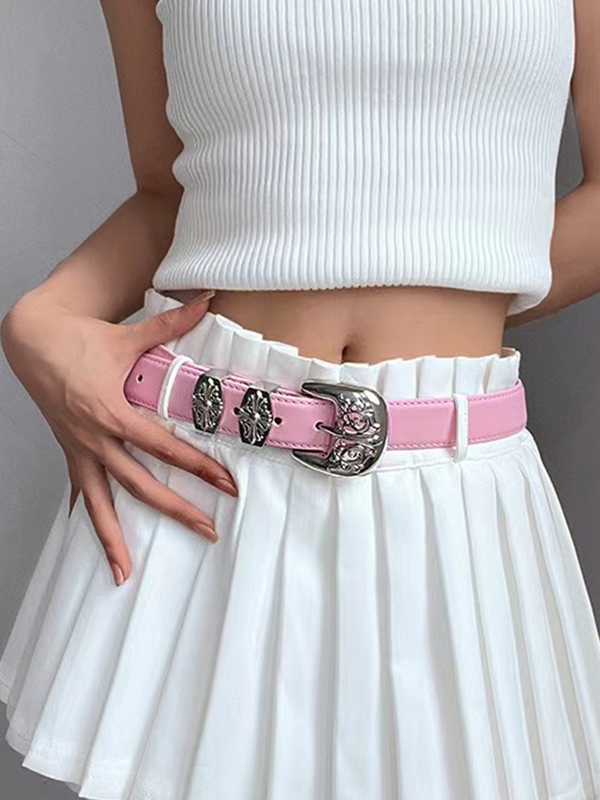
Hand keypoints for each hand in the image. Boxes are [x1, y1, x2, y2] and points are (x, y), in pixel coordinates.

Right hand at [0, 289, 237, 586]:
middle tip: (208, 532)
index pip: (164, 448)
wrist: (31, 339)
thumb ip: (173, 323)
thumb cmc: (80, 339)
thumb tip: (209, 299)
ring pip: (99, 503)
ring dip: (114, 538)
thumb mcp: (129, 334)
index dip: (197, 467)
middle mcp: (96, 438)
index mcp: (113, 412)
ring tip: (125, 573)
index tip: (226, 486)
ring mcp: (79, 449)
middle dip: (176, 511)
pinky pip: (80, 492)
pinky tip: (100, 544)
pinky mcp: (70, 451)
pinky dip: (89, 518)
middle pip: (140, 485)